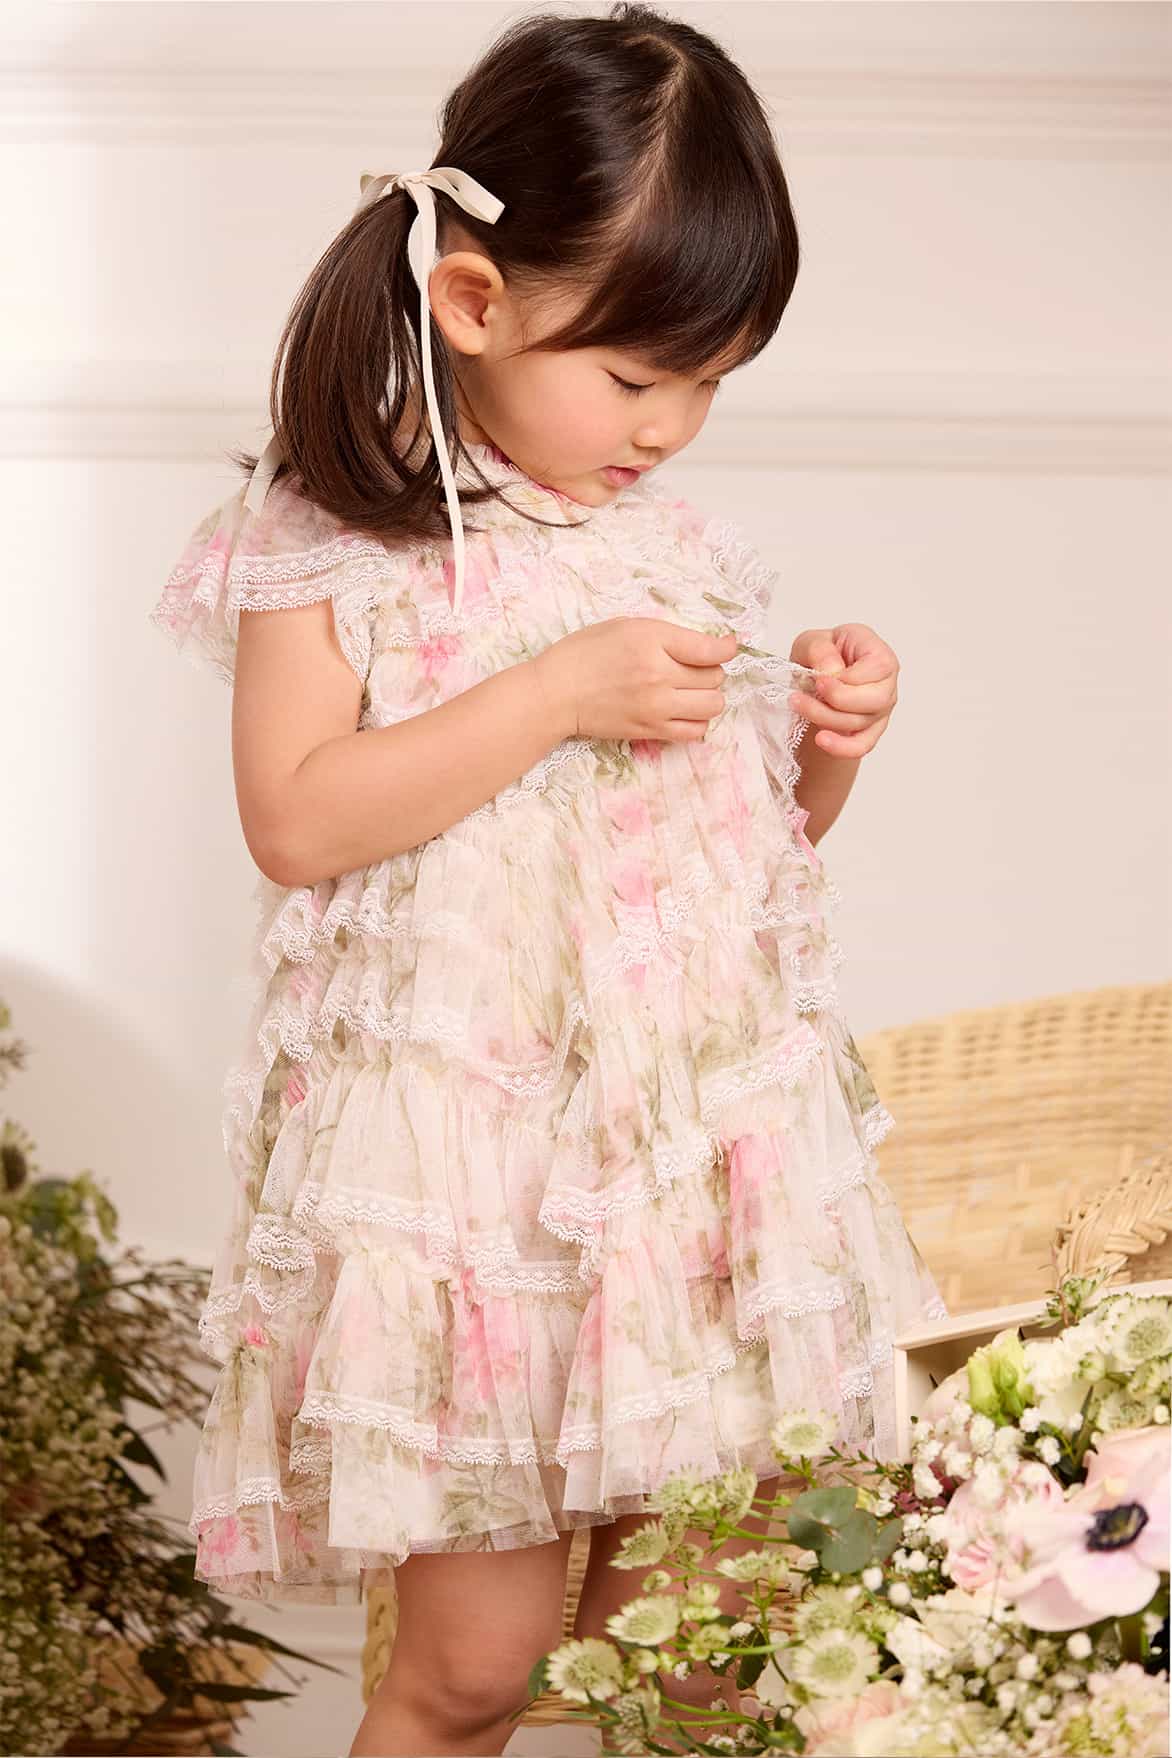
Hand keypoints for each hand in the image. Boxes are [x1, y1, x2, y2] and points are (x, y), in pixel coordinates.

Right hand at [534, 618, 737, 743]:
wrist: (556, 693)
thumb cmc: (585, 653)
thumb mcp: (626, 626)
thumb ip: (667, 634)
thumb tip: (709, 645)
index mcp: (652, 641)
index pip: (710, 649)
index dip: (726, 647)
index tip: (727, 646)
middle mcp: (659, 675)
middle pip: (715, 678)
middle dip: (712, 671)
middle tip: (696, 668)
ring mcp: (657, 707)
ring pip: (712, 705)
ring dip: (709, 697)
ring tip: (691, 691)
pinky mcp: (651, 731)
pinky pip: (695, 731)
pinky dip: (698, 721)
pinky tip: (684, 711)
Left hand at [787, 623, 898, 757]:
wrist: (811, 681)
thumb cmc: (818, 657)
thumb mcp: (810, 641)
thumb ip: (819, 649)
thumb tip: (831, 671)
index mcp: (876, 652)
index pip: (879, 666)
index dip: (850, 677)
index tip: (820, 679)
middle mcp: (885, 682)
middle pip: (876, 699)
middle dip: (837, 701)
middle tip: (804, 695)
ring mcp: (880, 709)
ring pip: (862, 722)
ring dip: (825, 718)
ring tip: (798, 705)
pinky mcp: (869, 732)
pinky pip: (861, 746)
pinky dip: (841, 747)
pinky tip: (821, 739)